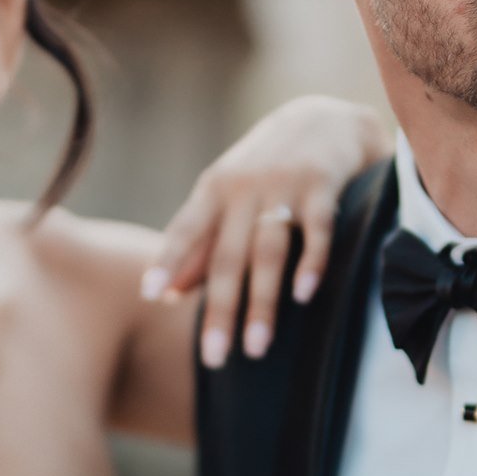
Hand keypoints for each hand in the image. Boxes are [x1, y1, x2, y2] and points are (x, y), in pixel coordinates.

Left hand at [142, 95, 388, 365]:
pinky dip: (311, 262)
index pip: (185, 231)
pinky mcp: (323, 186)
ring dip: (262, 303)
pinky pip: (316, 230)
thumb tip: (167, 295)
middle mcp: (244, 189)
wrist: (327, 117)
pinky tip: (303, 297)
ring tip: (256, 349)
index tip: (149, 295)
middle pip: (227, 257)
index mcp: (215, 191)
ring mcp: (284, 186)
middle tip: (214, 358)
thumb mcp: (227, 195)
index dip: (167, 261)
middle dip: (220, 311)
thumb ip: (199, 245)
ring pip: (268, 251)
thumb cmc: (267, 168)